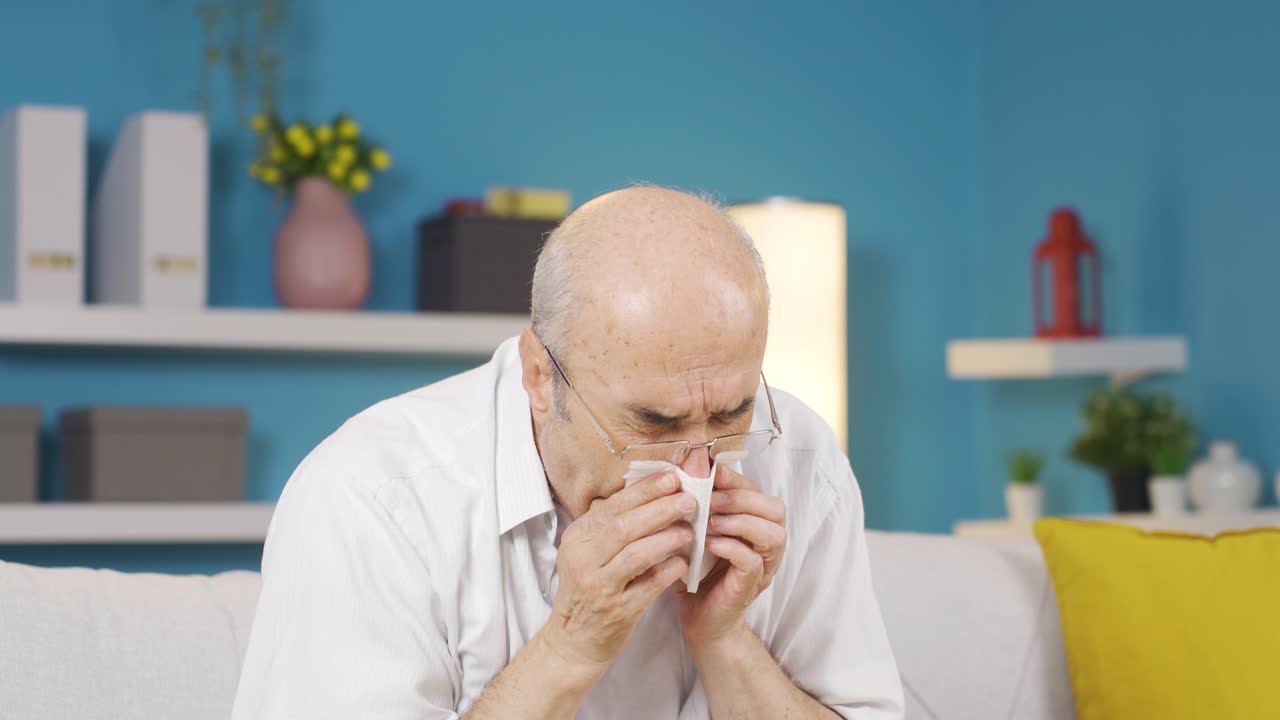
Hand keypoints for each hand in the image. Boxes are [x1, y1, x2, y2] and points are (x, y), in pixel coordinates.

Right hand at [539, 471, 693, 673]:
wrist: (574, 640)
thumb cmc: (588, 589)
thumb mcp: (587, 552)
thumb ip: (611, 524)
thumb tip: (650, 489)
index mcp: (577, 538)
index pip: (613, 506)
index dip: (645, 490)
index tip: (672, 478)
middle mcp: (584, 560)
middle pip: (625, 526)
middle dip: (661, 509)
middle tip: (689, 500)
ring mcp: (600, 587)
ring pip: (637, 554)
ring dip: (668, 538)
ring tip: (690, 530)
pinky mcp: (618, 611)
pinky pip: (649, 585)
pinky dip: (669, 570)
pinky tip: (684, 562)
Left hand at [677, 464, 785, 650]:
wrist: (697, 619)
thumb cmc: (695, 571)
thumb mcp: (692, 529)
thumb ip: (694, 501)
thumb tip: (686, 464)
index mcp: (754, 524)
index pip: (757, 491)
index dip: (737, 478)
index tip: (710, 472)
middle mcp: (766, 543)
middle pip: (774, 508)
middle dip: (741, 497)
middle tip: (709, 498)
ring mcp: (763, 566)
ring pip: (773, 533)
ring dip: (740, 521)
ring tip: (710, 521)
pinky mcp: (751, 586)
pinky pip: (753, 562)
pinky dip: (733, 548)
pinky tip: (711, 543)